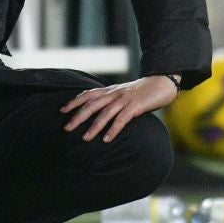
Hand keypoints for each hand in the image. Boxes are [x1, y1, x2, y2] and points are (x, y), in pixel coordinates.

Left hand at [61, 75, 178, 142]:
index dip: (74, 102)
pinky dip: (113, 129)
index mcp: (110, 90)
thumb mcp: (123, 94)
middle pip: (91, 104)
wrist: (162, 83)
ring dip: (94, 126)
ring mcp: (124, 99)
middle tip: (67, 128)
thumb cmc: (142, 92)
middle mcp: (114, 94)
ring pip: (105, 113)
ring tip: (85, 138)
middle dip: (78, 116)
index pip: (87, 94)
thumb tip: (99, 113)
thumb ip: (112, 102)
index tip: (62, 111)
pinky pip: (122, 119)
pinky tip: (107, 139)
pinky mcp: (135, 106)